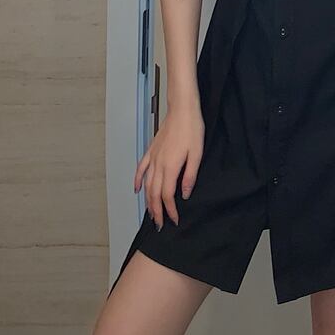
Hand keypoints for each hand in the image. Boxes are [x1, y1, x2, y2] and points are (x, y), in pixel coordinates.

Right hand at [134, 100, 204, 229]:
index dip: (170, 210)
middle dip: (156, 211)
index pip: (167, 195)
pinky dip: (138, 180)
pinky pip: (141, 169)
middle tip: (159, 224)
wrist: (182, 110)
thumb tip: (184, 194)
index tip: (174, 220)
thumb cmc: (192, 129)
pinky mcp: (151, 150)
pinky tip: (137, 190)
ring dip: (148, 201)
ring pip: (147, 184)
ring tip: (151, 213)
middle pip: (154, 194)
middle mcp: (158, 165)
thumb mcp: (197, 153)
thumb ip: (190, 176)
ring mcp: (153, 157)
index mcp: (170, 167)